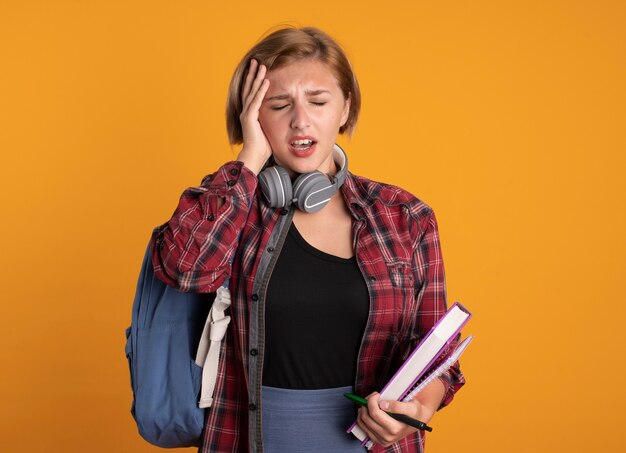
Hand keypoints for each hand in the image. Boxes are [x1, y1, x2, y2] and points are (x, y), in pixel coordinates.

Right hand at [236, 59, 271, 174]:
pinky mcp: (250, 118)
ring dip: (257, 78)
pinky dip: (261, 91)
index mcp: (251, 113)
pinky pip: (256, 101)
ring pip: (252, 92)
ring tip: (261, 66)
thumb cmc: (263, 147)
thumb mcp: (270, 129)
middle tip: (256, 61)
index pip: (252, 93)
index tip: (259, 69)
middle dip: (253, 74)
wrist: (255, 157)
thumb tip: (284, 117)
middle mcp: (247, 111)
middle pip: (249, 88)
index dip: (254, 80)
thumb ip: (273, 120)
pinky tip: (265, 81)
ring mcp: (247, 114)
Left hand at [356, 392, 434, 447]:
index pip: (375, 413)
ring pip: (362, 422)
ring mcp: (382, 440)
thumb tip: (382, 404)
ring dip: (363, 410)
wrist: (417, 421)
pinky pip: (363, 428)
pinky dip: (362, 418)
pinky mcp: (378, 440)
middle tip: (373, 396)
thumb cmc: (414, 412)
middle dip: (366, 403)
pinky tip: (367, 411)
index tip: (377, 394)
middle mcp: (387, 437)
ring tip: (370, 403)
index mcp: (395, 428)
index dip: (372, 400)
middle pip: (366, 417)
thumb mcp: (411, 406)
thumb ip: (397, 406)